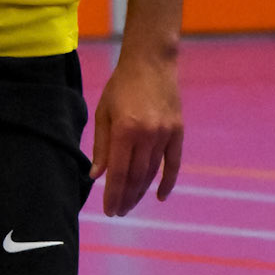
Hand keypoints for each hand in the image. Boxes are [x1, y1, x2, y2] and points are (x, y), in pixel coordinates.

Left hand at [90, 50, 183, 216]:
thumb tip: (97, 175)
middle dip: (126, 198)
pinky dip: (167, 181)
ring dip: (141, 192)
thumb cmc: (121, 86)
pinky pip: (173, 163)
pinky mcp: (177, 131)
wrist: (151, 62)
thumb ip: (101, 145)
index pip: (117, 172)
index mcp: (124, 130)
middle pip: (135, 177)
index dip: (113, 194)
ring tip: (131, 205)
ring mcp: (164, 134)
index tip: (109, 210)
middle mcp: (146, 135)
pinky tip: (159, 196)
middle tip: (118, 212)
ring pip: (152, 172)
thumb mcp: (103, 112)